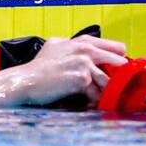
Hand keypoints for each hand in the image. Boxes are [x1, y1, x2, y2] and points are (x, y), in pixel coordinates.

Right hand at [11, 35, 127, 105]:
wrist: (24, 81)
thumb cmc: (39, 68)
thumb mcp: (57, 47)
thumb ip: (75, 46)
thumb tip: (91, 53)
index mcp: (84, 41)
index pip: (118, 48)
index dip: (119, 63)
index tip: (116, 75)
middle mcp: (86, 48)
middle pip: (120, 64)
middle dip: (119, 78)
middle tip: (115, 91)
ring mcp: (85, 62)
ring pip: (110, 81)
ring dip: (105, 93)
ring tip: (97, 100)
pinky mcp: (82, 78)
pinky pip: (97, 94)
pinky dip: (92, 101)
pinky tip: (85, 104)